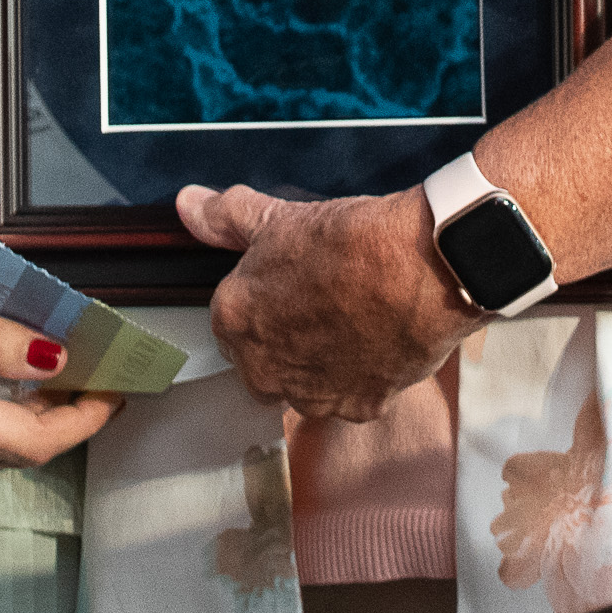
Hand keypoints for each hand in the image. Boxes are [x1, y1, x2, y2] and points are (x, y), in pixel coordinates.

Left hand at [178, 184, 480, 423]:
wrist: (422, 267)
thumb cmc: (353, 243)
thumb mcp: (281, 218)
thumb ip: (226, 217)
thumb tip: (189, 205)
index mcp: (235, 321)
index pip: (232, 319)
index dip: (263, 298)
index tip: (290, 282)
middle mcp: (264, 369)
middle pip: (262, 360)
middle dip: (283, 338)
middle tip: (321, 301)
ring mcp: (311, 395)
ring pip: (303, 386)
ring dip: (319, 363)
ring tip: (352, 320)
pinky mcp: (357, 407)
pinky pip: (349, 398)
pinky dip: (360, 376)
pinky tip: (377, 340)